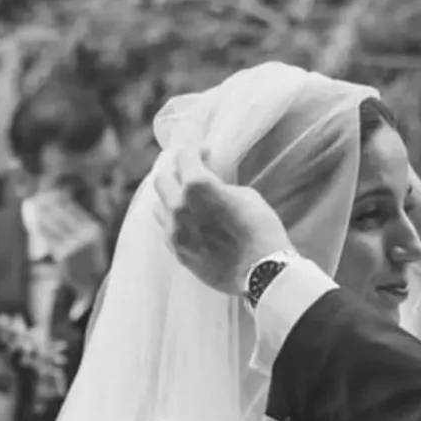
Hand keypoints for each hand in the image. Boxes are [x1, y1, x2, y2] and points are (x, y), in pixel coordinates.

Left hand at [31, 190, 109, 297]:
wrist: (95, 284)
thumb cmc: (91, 260)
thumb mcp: (93, 239)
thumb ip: (81, 223)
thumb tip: (62, 204)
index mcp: (94, 229)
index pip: (73, 208)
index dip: (59, 199)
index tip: (49, 194)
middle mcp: (85, 235)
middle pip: (61, 213)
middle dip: (47, 204)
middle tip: (36, 198)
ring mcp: (74, 245)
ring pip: (53, 224)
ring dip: (41, 214)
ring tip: (33, 207)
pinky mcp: (63, 254)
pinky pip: (48, 237)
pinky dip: (40, 228)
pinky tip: (34, 223)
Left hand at [148, 148, 290, 295]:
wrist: (262, 271)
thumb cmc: (260, 228)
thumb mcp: (245, 195)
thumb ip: (218, 187)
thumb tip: (209, 188)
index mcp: (197, 186)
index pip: (184, 156)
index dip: (194, 149)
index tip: (203, 151)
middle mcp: (178, 207)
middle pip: (161, 179)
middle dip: (174, 170)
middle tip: (188, 171)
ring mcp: (174, 232)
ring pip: (159, 206)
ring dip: (170, 197)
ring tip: (184, 197)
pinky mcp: (177, 252)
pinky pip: (167, 230)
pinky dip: (174, 220)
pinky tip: (187, 221)